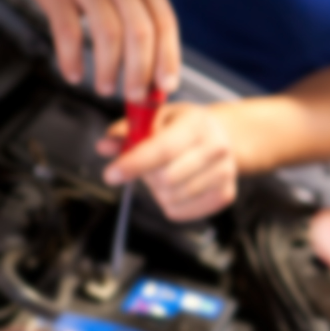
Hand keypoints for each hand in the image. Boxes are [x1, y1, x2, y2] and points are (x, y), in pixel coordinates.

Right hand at [6, 0, 179, 98]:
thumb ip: (141, 11)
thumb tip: (156, 64)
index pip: (166, 22)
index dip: (169, 58)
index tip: (166, 86)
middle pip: (140, 32)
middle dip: (140, 72)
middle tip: (134, 96)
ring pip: (108, 34)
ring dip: (108, 69)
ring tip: (105, 88)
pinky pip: (67, 31)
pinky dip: (72, 59)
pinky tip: (74, 74)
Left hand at [99, 103, 237, 220]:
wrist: (224, 137)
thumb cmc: (183, 127)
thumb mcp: (157, 119)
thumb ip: (128, 131)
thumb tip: (103, 146)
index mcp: (198, 123)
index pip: (164, 149)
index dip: (135, 163)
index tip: (110, 174)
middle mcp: (217, 147)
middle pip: (166, 178)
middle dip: (147, 176)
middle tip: (149, 166)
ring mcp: (225, 172)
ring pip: (171, 197)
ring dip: (157, 190)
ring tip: (166, 173)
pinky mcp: (225, 195)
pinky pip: (180, 211)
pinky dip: (169, 203)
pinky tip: (178, 186)